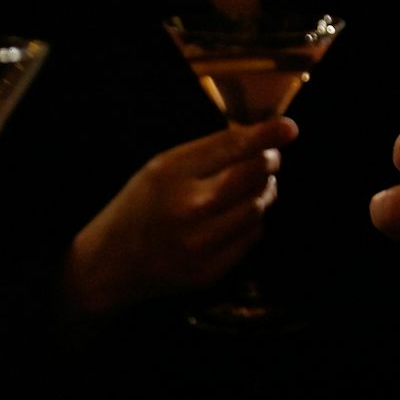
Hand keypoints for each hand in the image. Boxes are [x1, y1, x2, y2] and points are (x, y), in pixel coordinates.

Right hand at [63, 118, 297, 316]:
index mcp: (170, 173)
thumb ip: (206, 153)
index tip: (289, 128)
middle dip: (269, 161)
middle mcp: (188, 207)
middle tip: (268, 158)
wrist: (110, 265)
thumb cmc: (138, 208)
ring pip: (259, 206)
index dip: (267, 135)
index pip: (232, 146)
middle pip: (254, 175)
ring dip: (264, 191)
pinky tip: (235, 217)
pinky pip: (252, 236)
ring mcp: (201, 243)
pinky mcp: (210, 270)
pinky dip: (252, 221)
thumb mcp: (159, 168)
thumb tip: (260, 138)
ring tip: (252, 186)